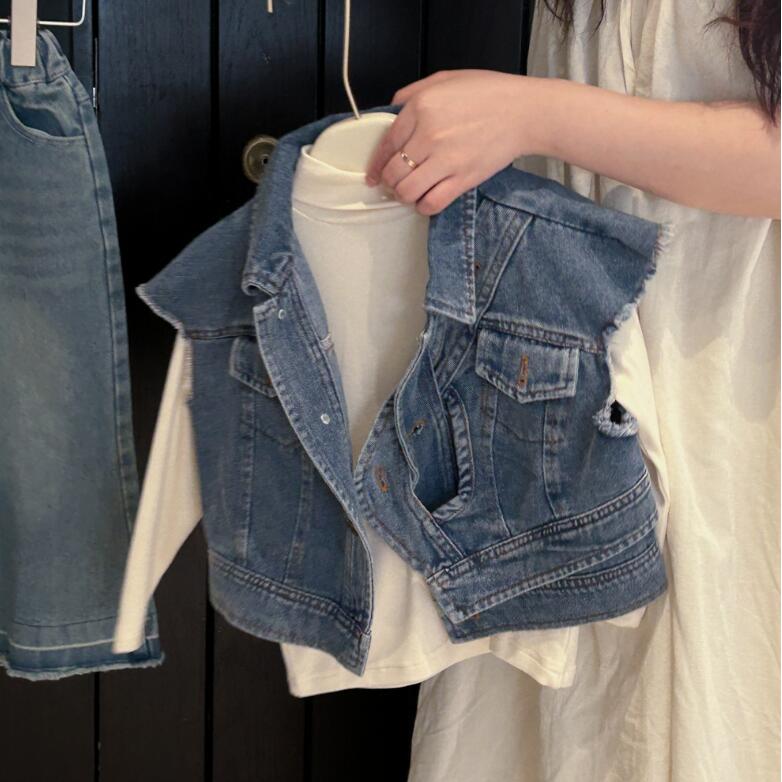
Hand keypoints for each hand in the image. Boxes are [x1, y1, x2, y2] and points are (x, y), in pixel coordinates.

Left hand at [365, 69, 533, 214]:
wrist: (524, 112)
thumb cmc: (489, 93)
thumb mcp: (446, 78)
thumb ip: (413, 92)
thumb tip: (390, 110)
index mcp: (421, 107)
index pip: (386, 143)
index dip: (377, 163)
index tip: (373, 174)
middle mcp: (429, 134)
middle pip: (393, 172)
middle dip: (389, 182)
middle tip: (393, 185)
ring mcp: (446, 160)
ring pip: (407, 191)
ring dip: (404, 196)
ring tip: (409, 193)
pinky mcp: (463, 179)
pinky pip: (432, 203)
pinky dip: (424, 207)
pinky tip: (426, 202)